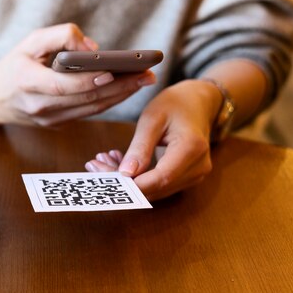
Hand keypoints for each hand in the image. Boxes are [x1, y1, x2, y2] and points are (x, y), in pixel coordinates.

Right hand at [0, 23, 155, 125]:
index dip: (89, 80)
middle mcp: (38, 105)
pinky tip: (127, 89)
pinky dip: (109, 102)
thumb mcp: (30, 41)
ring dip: (120, 96)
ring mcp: (48, 119)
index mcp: (26, 82)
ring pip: (90, 109)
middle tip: (146, 74)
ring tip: (144, 80)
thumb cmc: (14, 64)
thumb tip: (93, 49)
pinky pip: (87, 113)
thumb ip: (60, 37)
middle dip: (119, 87)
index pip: (62, 85)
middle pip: (84, 99)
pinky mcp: (57, 124)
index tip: (115, 70)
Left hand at [85, 79, 222, 200]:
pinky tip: (118, 162)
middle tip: (95, 165)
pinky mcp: (187, 178)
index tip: (104, 178)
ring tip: (103, 161)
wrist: (198, 103)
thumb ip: (140, 147)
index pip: (160, 178)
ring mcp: (195, 175)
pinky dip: (137, 177)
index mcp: (192, 148)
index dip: (133, 185)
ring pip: (155, 189)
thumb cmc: (175, 104)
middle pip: (156, 187)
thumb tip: (125, 174)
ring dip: (127, 180)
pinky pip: (159, 184)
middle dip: (124, 182)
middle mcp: (198, 167)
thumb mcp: (152, 118)